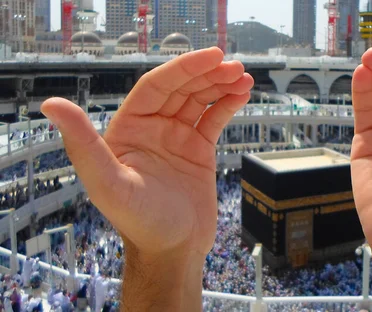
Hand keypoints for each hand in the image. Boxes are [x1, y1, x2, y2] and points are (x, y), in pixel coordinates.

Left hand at [41, 47, 253, 258]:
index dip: (184, 68)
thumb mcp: (110, 184)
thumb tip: (51, 105)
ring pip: (199, 101)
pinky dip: (228, 105)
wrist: (173, 251)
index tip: (212, 58)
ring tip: (245, 78)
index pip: (156, 86)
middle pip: (181, 89)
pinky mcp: (198, 150)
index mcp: (128, 129)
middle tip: (235, 66)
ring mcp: (176, 138)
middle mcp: (152, 128)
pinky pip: (213, 120)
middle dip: (208, 75)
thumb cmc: (140, 223)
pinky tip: (242, 94)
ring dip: (221, 86)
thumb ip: (84, 145)